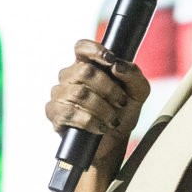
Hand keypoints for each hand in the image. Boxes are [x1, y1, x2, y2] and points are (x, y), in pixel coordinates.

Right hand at [46, 40, 150, 167]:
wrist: (113, 143)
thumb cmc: (122, 113)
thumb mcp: (137, 92)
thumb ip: (133, 74)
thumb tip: (117, 65)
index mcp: (87, 65)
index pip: (82, 47)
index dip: (94, 50)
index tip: (111, 61)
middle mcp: (69, 76)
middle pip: (85, 71)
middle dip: (109, 88)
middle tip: (121, 102)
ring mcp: (59, 94)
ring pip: (80, 93)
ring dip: (103, 108)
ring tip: (113, 120)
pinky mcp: (54, 113)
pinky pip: (71, 112)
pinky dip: (91, 121)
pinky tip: (100, 127)